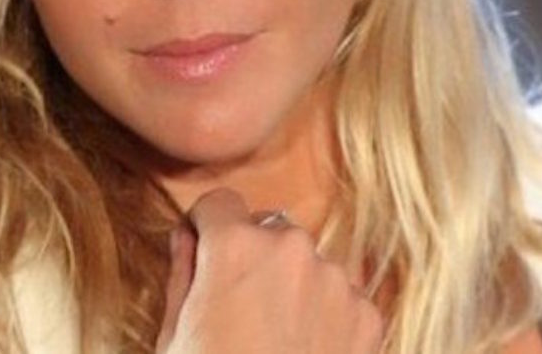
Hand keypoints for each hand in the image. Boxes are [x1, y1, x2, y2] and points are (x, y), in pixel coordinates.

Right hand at [155, 188, 384, 353]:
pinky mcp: (367, 315)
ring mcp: (335, 280)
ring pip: (308, 263)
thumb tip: (186, 239)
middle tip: (240, 310)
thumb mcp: (174, 336)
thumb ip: (182, 274)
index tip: (204, 253)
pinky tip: (305, 353)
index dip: (206, 229)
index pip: (219, 203)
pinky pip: (342, 297)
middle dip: (253, 257)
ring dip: (293, 285)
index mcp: (234, 246)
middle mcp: (290, 248)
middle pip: (268, 231)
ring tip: (275, 339)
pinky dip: (327, 317)